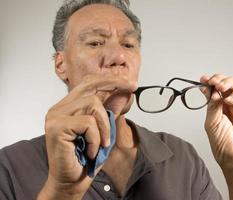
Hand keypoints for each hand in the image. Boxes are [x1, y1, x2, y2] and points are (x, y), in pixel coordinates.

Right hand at [38, 74, 136, 199]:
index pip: (89, 83)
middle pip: (90, 85)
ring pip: (93, 103)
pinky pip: (88, 122)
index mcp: (68, 107)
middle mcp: (59, 108)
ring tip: (102, 144)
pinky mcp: (57, 127)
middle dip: (114, 84)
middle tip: (132, 88)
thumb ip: (111, 112)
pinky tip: (92, 150)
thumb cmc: (86, 158)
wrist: (71, 183)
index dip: (110, 80)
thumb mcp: (104, 131)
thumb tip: (125, 93)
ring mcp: (55, 116)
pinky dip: (96, 138)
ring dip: (105, 126)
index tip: (130, 83)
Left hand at [200, 74, 232, 169]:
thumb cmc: (223, 145)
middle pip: (225, 83)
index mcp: (217, 107)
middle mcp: (229, 104)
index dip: (209, 82)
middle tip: (213, 82)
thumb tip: (208, 89)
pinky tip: (229, 100)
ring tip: (220, 88)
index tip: (203, 79)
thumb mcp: (211, 123)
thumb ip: (211, 106)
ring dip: (228, 83)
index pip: (214, 89)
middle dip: (218, 79)